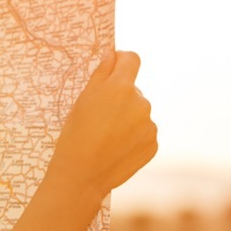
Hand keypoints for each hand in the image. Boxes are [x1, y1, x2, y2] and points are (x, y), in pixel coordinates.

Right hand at [46, 50, 157, 209]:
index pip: (132, 59)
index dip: (121, 61)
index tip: (112, 69)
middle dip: (120, 97)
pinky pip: (144, 132)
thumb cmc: (76, 134)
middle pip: (133, 89)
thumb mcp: (83, 99)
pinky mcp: (153, 143)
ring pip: (139, 112)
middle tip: (100, 116)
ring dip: (127, 118)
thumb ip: (101, 73)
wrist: (82, 174)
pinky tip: (115, 147)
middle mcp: (141, 102)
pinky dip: (133, 136)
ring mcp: (150, 125)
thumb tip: (113, 55)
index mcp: (121, 87)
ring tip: (106, 136)